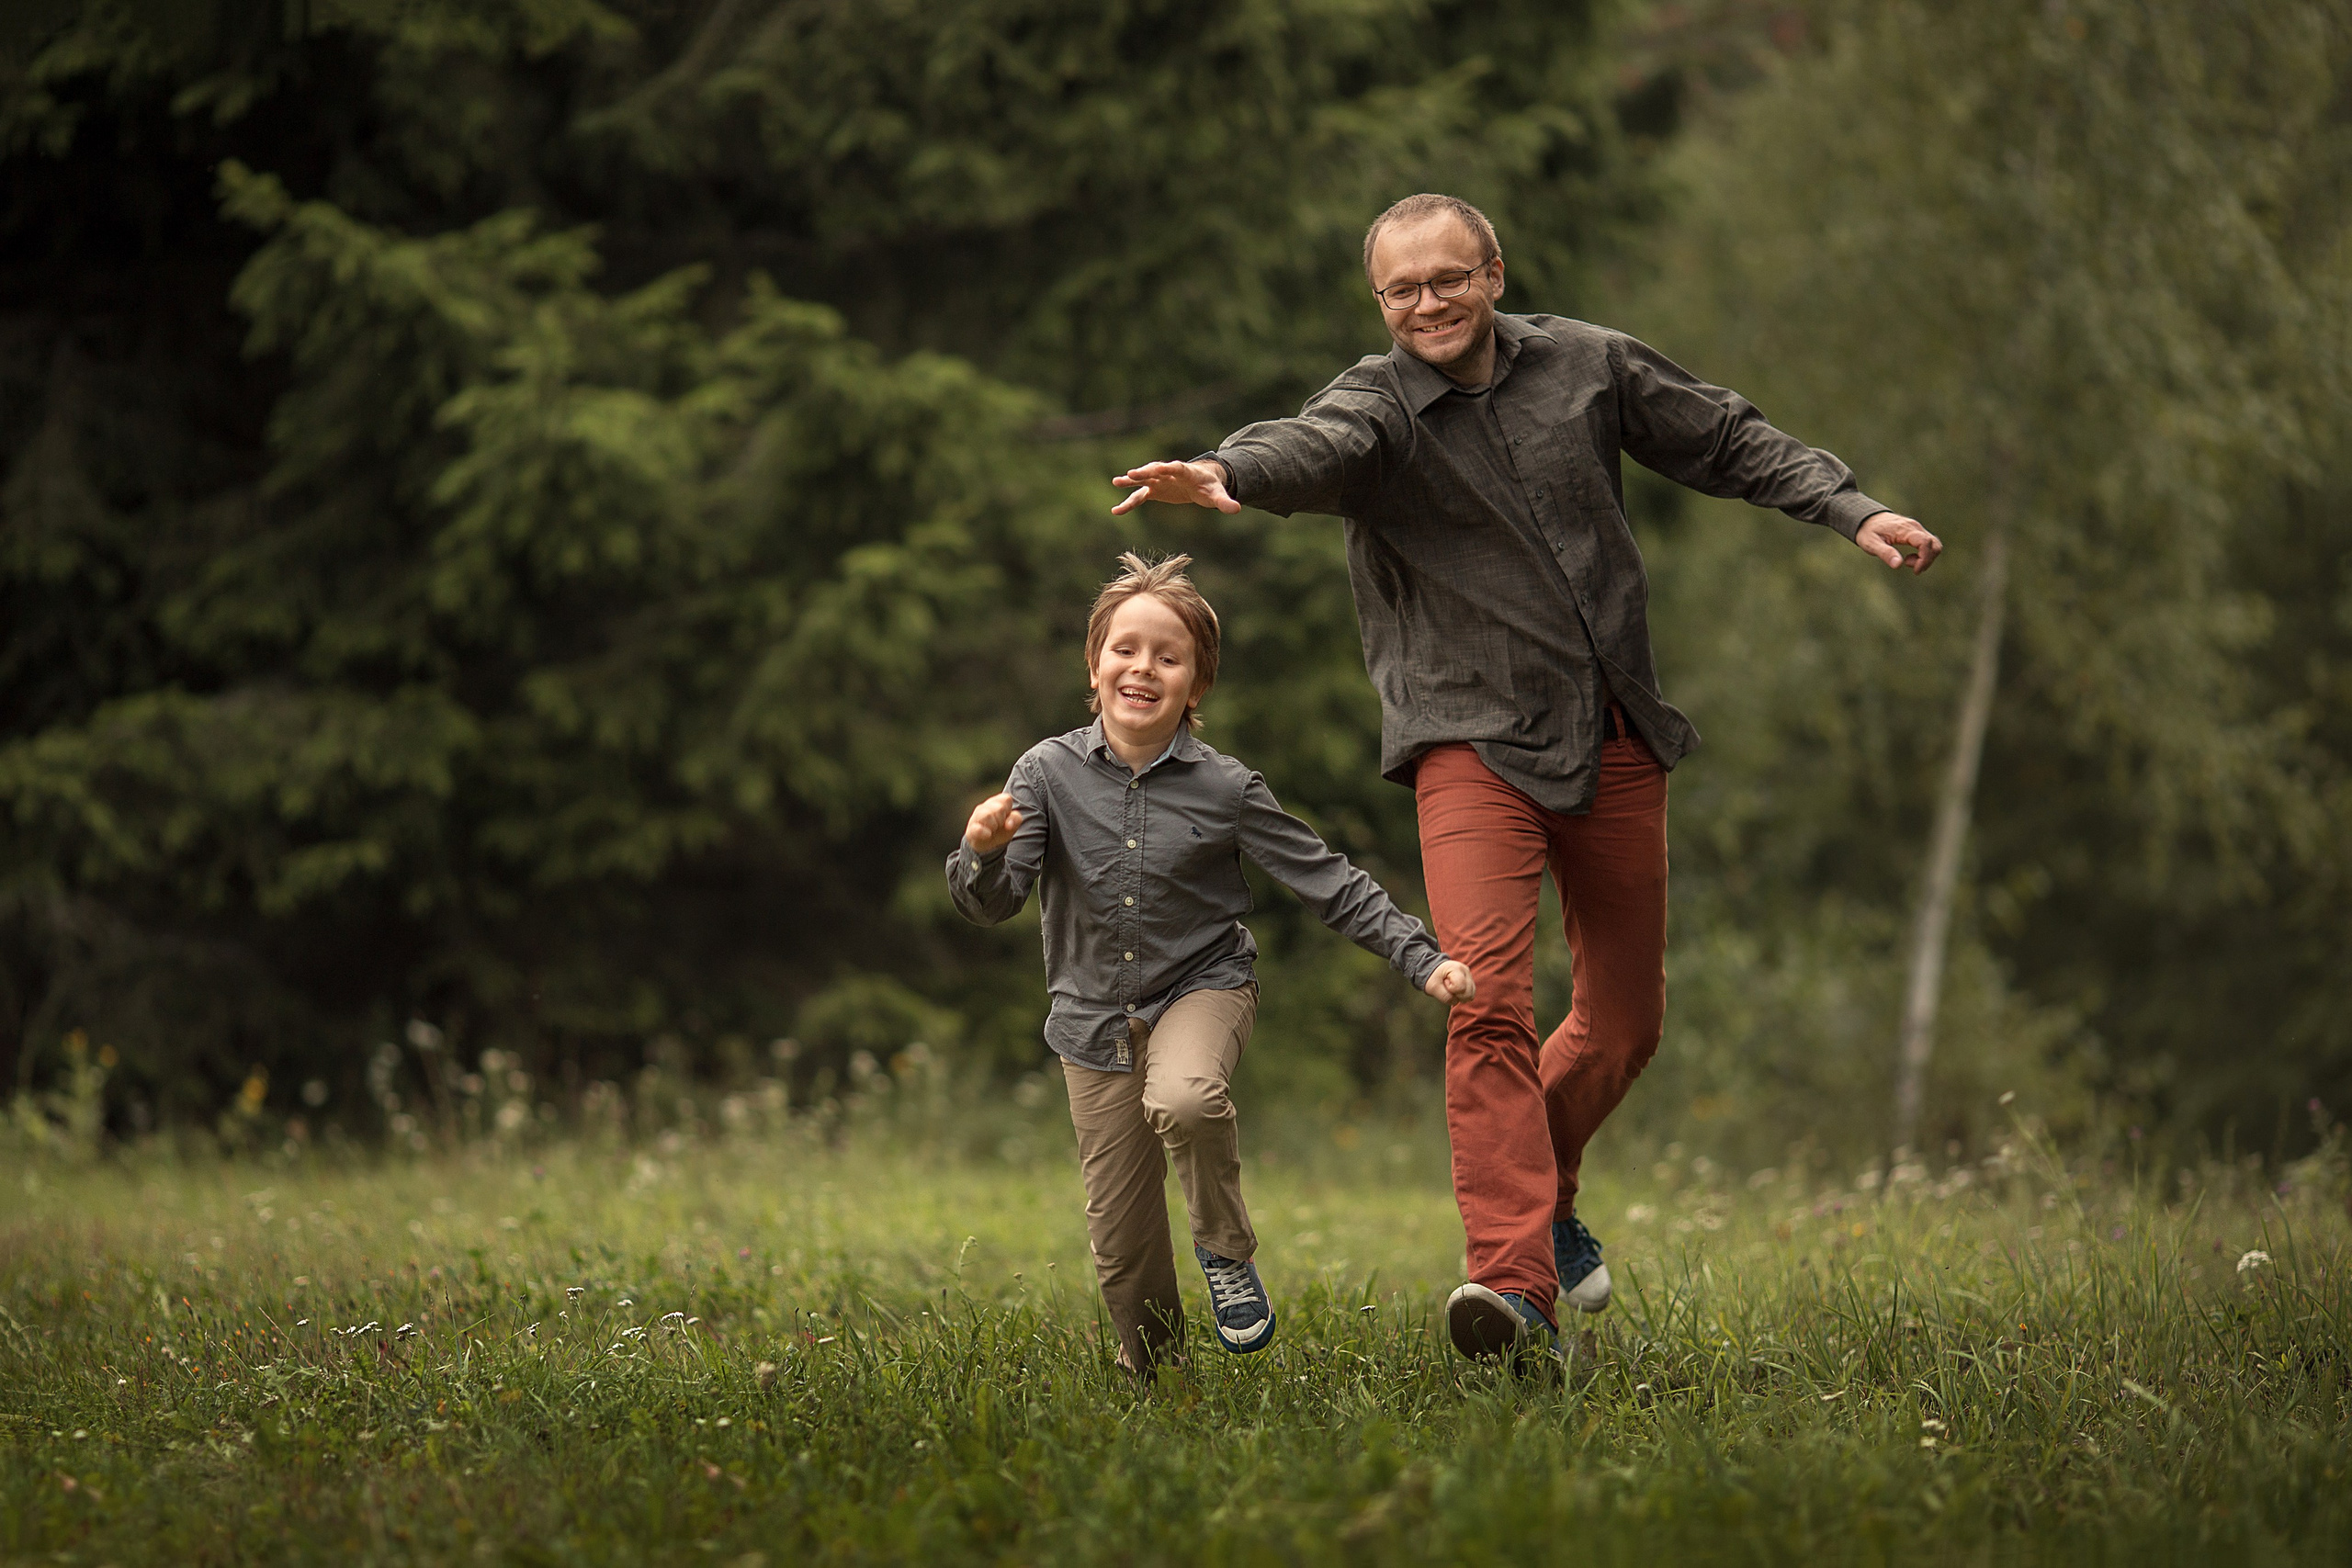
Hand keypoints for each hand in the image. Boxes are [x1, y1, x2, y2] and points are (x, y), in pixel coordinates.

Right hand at [964, 792, 1023, 854]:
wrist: (986, 844)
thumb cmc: (1000, 830)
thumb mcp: (1012, 825)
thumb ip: (1015, 819)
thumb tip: (1009, 824)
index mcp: (996, 802)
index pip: (1006, 799)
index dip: (1009, 810)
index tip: (1005, 818)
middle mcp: (984, 807)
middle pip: (998, 808)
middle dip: (1002, 819)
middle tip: (998, 825)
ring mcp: (976, 817)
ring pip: (987, 815)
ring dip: (994, 825)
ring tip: (992, 830)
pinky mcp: (971, 829)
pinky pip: (977, 828)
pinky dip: (984, 832)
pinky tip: (988, 835)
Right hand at [1110, 459, 1239, 515]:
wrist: (1201, 483)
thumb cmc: (1210, 487)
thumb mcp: (1217, 495)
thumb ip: (1225, 502)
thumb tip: (1237, 508)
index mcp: (1186, 471)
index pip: (1177, 467)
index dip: (1169, 468)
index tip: (1160, 468)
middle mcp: (1169, 473)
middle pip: (1155, 470)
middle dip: (1145, 472)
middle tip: (1131, 473)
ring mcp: (1160, 481)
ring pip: (1143, 480)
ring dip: (1130, 481)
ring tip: (1116, 482)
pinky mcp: (1154, 491)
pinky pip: (1139, 497)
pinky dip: (1129, 503)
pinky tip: (1116, 511)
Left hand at [1423, 959, 1475, 1005]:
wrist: (1434, 971)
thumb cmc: (1433, 977)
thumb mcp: (1433, 987)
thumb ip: (1444, 996)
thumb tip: (1455, 1001)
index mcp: (1456, 968)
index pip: (1460, 987)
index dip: (1450, 990)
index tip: (1444, 983)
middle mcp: (1466, 971)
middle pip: (1468, 993)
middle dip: (1456, 995)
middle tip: (1446, 986)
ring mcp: (1470, 977)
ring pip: (1471, 995)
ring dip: (1459, 996)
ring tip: (1450, 988)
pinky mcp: (1471, 982)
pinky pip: (1471, 995)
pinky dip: (1462, 996)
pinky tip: (1455, 990)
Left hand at [1855, 511, 1942, 573]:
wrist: (1867, 518)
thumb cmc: (1867, 531)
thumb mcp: (1871, 544)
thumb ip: (1885, 553)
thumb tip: (1898, 565)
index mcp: (1905, 529)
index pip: (1925, 542)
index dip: (1924, 559)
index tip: (1915, 570)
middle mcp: (1914, 527)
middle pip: (1934, 544)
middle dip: (1927, 560)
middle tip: (1911, 567)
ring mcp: (1917, 528)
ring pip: (1934, 544)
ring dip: (1926, 557)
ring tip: (1908, 562)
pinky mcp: (1917, 531)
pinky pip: (1928, 543)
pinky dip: (1924, 554)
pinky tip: (1909, 558)